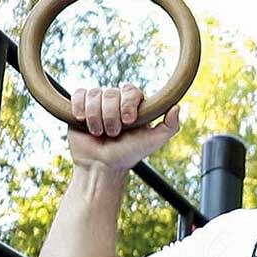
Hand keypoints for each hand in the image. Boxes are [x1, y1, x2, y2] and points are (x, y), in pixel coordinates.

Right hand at [67, 84, 181, 172]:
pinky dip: (80, 107)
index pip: (130, 90)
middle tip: (114, 133)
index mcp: (135, 105)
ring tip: (99, 132)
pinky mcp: (80, 106)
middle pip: (111, 92)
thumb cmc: (128, 154)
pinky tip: (83, 121)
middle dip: (111, 115)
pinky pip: (79, 94)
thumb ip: (170, 126)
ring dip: (96, 116)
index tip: (128, 121)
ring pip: (94, 94)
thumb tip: (177, 106)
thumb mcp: (153, 142)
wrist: (101, 166)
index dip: (127, 104)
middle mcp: (116, 102)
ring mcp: (98, 103)